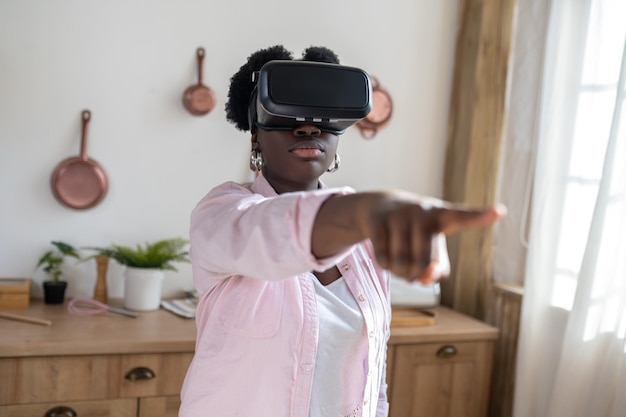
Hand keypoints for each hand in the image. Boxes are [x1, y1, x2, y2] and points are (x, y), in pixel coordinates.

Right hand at [357, 191, 505, 283]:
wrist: (380, 206)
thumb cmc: (415, 232)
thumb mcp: (432, 248)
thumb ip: (437, 269)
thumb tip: (426, 278)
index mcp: (443, 217)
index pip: (464, 217)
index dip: (481, 216)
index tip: (500, 211)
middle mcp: (422, 212)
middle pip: (422, 263)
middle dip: (415, 275)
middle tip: (412, 270)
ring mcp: (398, 215)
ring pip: (400, 264)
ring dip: (399, 273)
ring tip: (399, 262)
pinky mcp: (378, 221)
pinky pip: (383, 259)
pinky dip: (385, 266)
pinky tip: (386, 255)